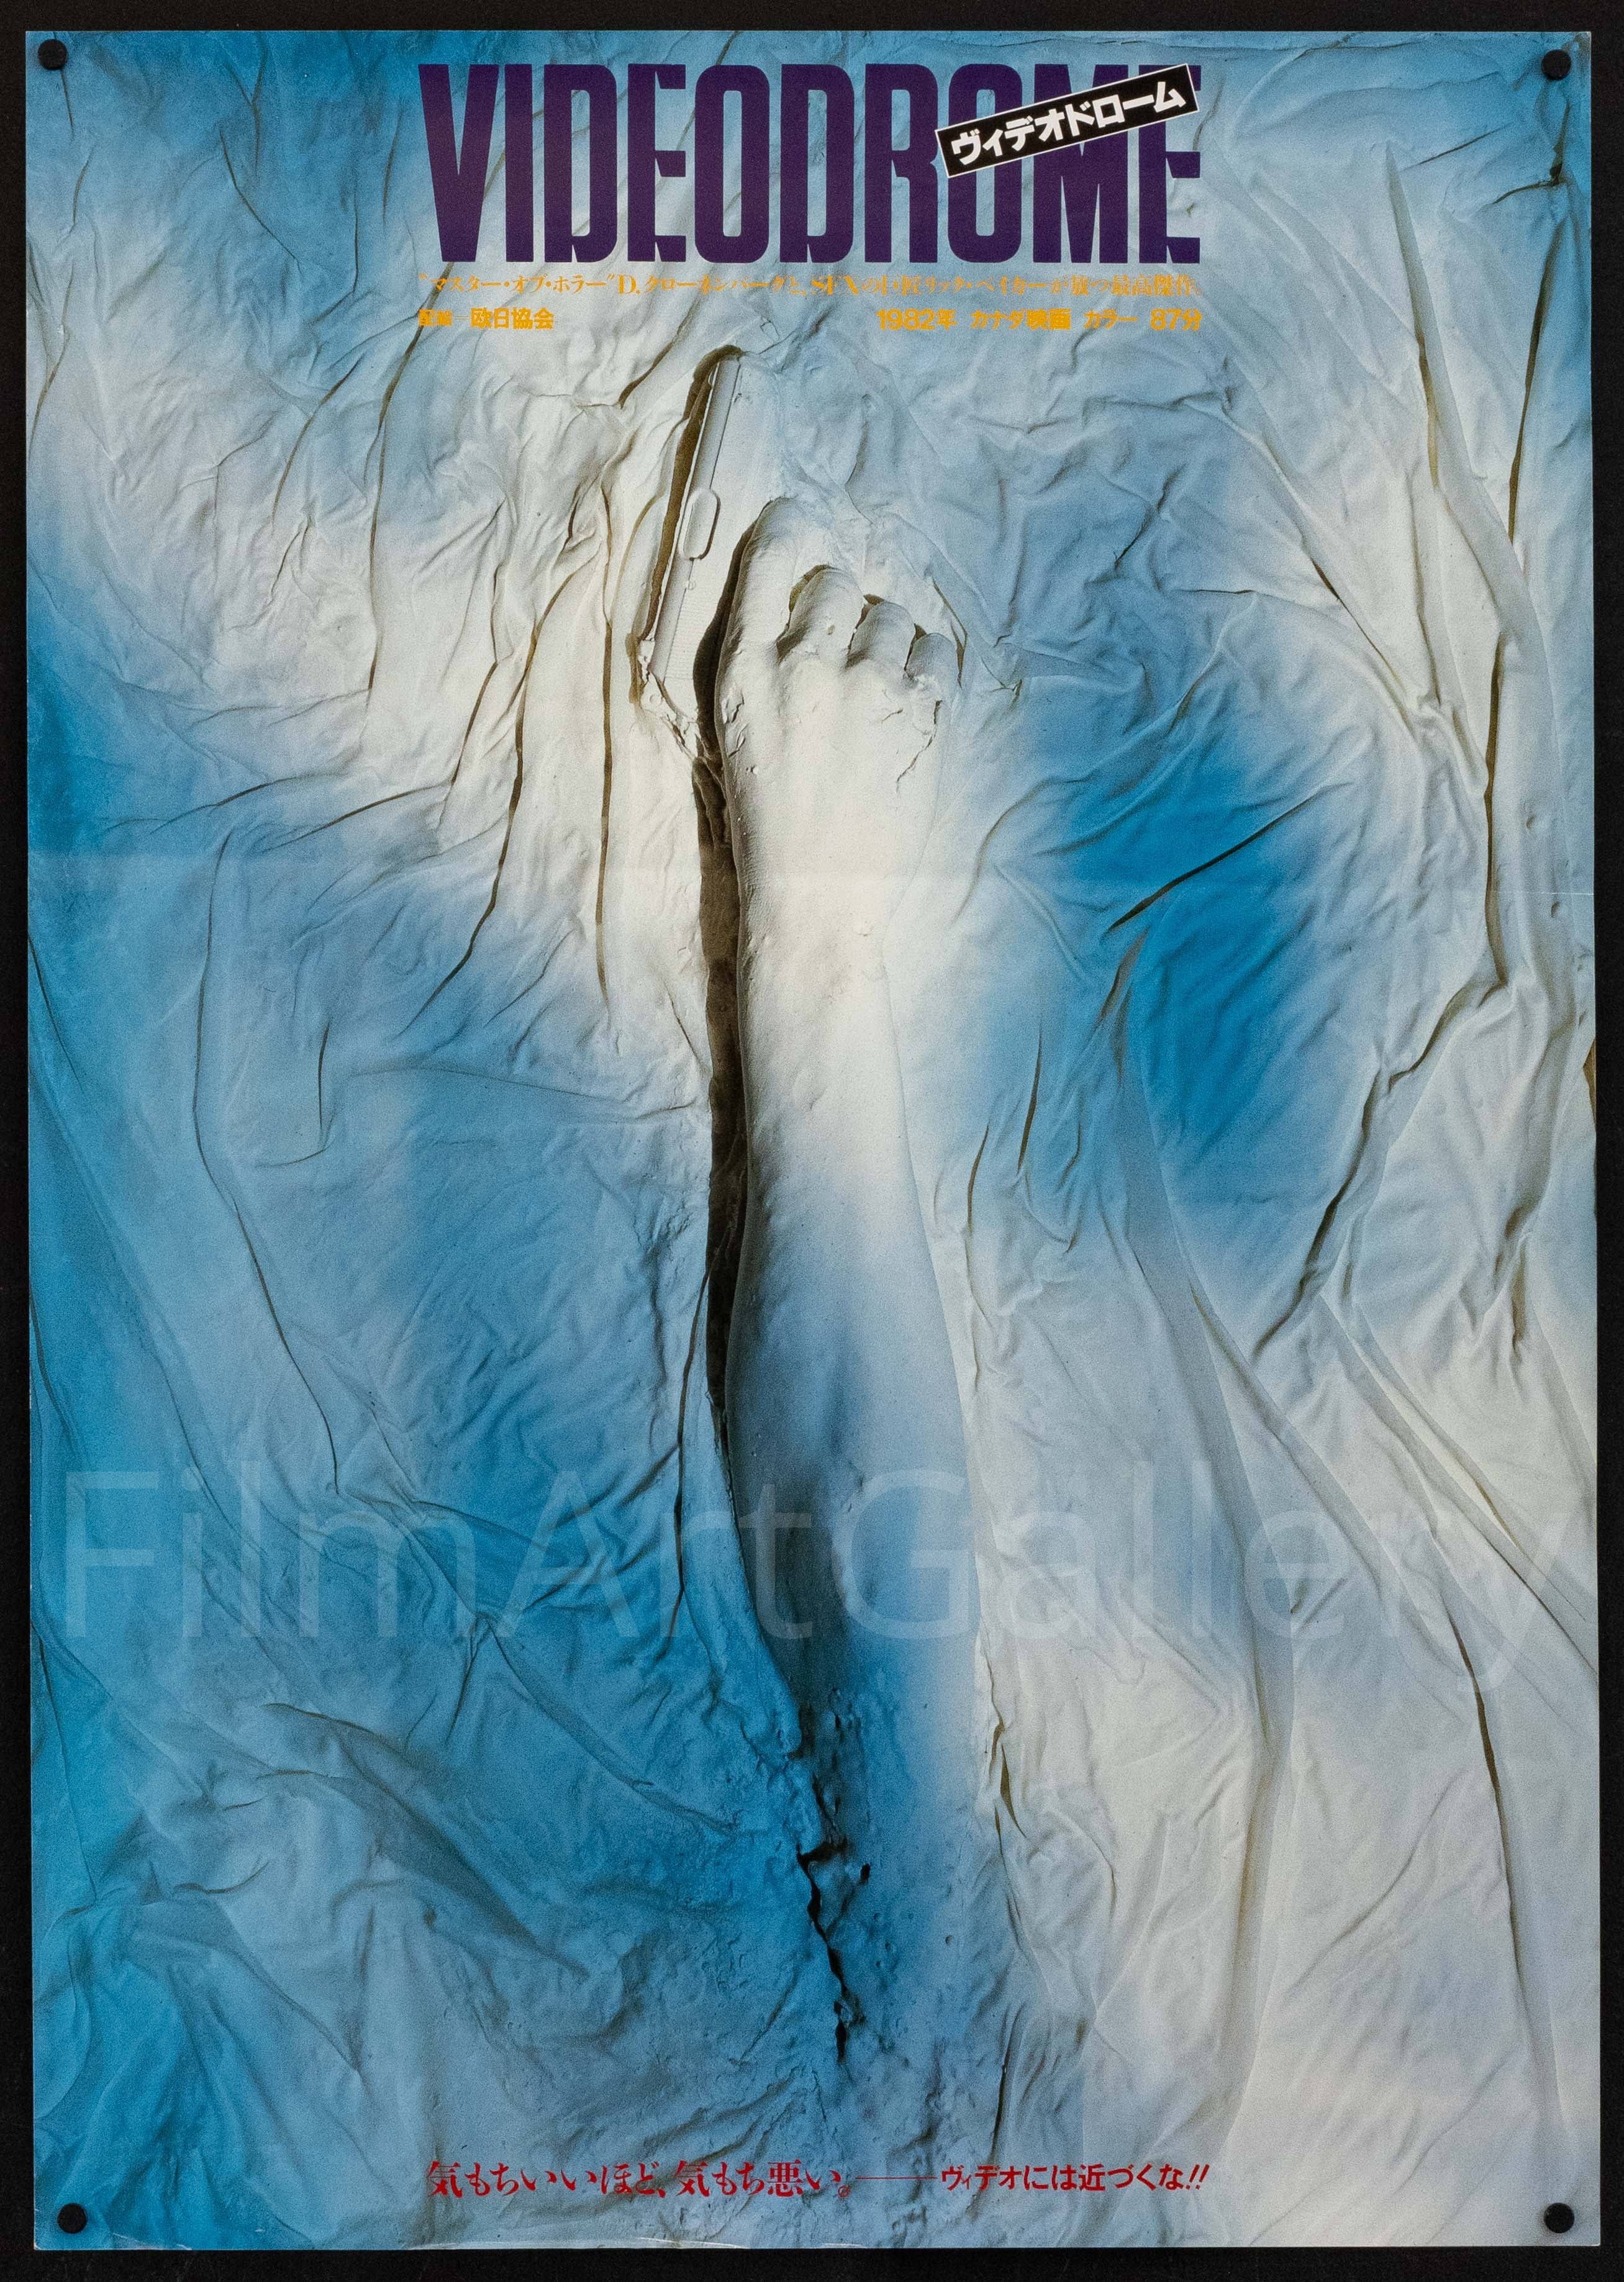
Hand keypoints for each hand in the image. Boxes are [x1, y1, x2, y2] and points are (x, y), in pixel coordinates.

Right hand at [716, 500, 957, 937]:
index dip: (789, 530)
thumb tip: (805, 598)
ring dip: (889, 644)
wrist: (817, 897)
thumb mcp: (741, 730)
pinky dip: (929, 672)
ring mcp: (868, 686)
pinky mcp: (922, 715)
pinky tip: (909, 710)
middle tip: (843, 658)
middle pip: (838, 581)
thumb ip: (766, 659)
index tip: (799, 524)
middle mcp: (805, 663)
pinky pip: (938, 653)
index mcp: (745, 668)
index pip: (769, 558)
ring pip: (892, 615)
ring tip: (876, 699)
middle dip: (844, 609)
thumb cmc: (771, 820)